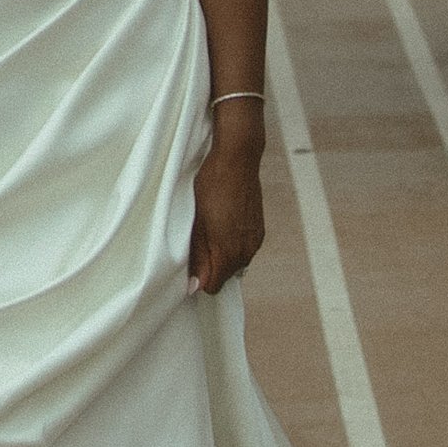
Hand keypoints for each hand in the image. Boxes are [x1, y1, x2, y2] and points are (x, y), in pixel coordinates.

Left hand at [187, 101, 265, 296]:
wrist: (238, 159)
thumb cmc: (211, 186)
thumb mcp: (197, 223)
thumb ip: (198, 257)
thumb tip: (194, 287)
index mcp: (230, 253)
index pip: (213, 286)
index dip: (198, 278)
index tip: (188, 261)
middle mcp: (247, 251)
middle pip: (224, 275)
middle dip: (210, 265)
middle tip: (195, 241)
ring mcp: (256, 240)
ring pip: (235, 262)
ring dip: (221, 253)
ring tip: (208, 228)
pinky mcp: (259, 229)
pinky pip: (243, 248)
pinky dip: (231, 243)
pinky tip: (221, 222)